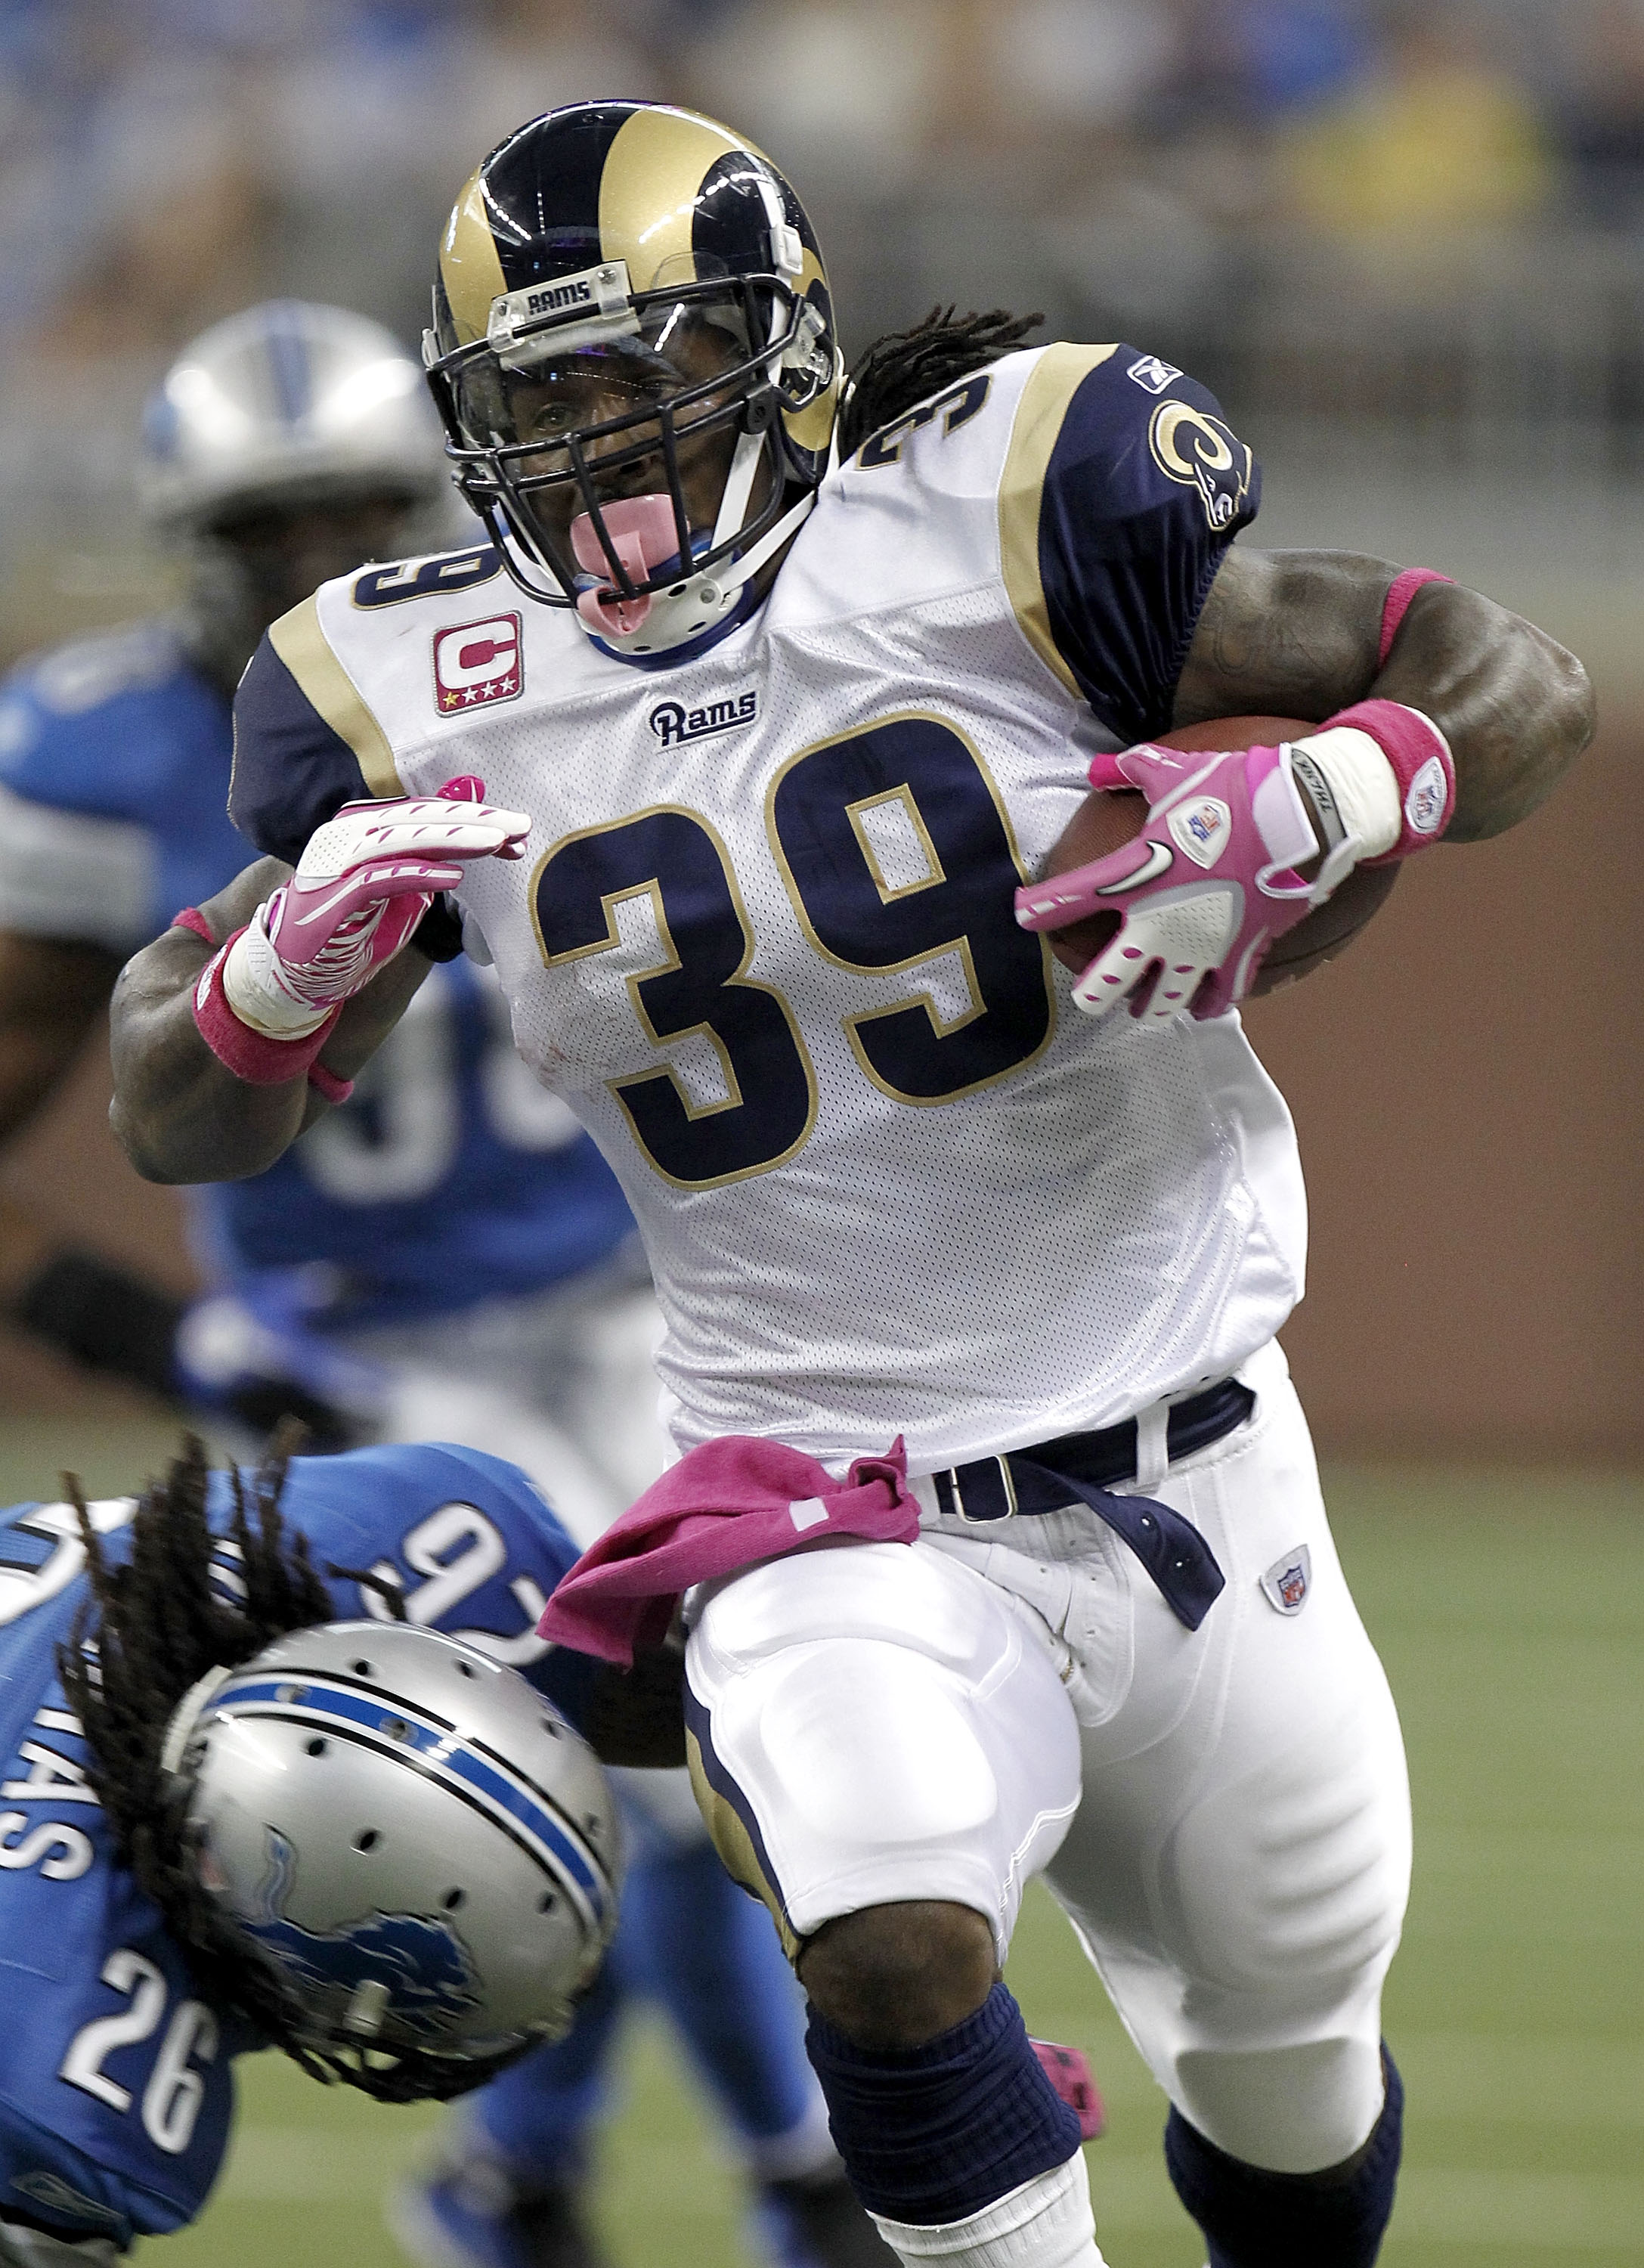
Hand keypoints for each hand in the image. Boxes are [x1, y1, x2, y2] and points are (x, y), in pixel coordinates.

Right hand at [223, 777, 529, 1037]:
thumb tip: (475, 825)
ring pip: (401, 840)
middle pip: (418, 818)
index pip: (426, 813)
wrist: (291, 977)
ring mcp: (335, 863)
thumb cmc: (350, 934)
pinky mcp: (331, 896)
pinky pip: (380, 879)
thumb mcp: (400, 892)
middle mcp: (346, 835)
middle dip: (474, 821)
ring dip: (453, 839)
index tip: (519, 830)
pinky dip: (417, 874)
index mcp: (363, 827)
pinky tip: (454, 876)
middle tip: (520, 826)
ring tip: (496, 843)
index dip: (474, 818)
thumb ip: (431, 858)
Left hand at [1015, 738, 1324, 1025]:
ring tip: (1143, 1003)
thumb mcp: (1172, 772)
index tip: (1024, 915)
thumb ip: (1128, 769)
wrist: (1301, 814)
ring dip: (1148, 1004)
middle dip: (1092, 991)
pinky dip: (1205, 1004)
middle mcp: (1157, 924)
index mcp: (1133, 876)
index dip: (1036, 910)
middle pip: (1103, 985)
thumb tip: (1097, 768)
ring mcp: (1198, 947)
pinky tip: (1198, 1003)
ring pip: (1159, 1004)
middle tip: (1092, 990)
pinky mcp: (1239, 956)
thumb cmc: (1233, 789)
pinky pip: (1216, 999)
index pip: (1064, 900)